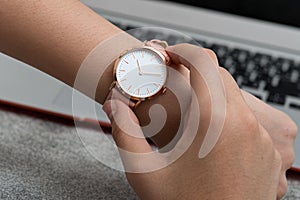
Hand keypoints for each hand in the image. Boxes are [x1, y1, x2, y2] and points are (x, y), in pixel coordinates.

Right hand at [104, 44, 281, 199]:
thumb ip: (124, 133)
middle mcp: (244, 123)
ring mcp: (262, 138)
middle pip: (221, 76)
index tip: (171, 55)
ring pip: (236, 97)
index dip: (184, 51)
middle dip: (197, 73)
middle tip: (175, 85)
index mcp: (214, 120)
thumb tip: (113, 105)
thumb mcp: (144, 172)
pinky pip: (249, 120)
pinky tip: (211, 139)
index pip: (203, 61)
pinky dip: (229, 117)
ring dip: (213, 96)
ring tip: (190, 116)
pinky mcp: (269, 152)